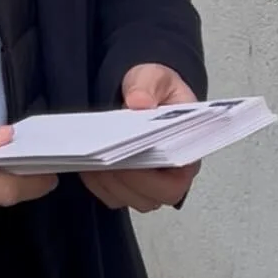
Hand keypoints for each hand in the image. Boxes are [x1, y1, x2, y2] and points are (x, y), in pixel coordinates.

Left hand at [80, 66, 200, 213]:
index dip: (158, 174)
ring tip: (94, 162)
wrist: (143, 93)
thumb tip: (139, 102)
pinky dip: (100, 186)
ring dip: (112, 184)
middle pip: (157, 196)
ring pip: (134, 200)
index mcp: (189, 146)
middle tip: (109, 161)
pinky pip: (115, 198)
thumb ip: (148, 85)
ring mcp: (152, 183)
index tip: (135, 157)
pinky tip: (89, 166)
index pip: (181, 175)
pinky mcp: (130, 186)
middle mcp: (174, 172)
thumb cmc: (157, 90)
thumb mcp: (155, 77)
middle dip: (130, 181)